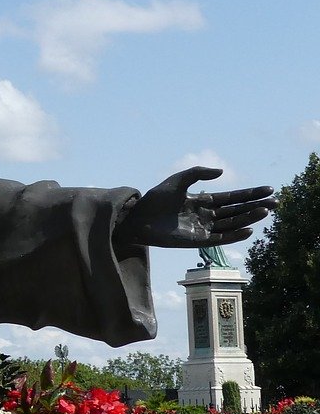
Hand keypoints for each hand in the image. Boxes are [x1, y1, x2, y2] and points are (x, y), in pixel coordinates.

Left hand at [116, 166, 275, 248]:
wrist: (137, 218)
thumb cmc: (154, 199)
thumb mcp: (177, 180)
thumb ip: (198, 173)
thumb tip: (222, 172)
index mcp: (202, 200)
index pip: (232, 197)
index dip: (249, 193)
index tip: (268, 189)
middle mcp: (206, 215)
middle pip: (236, 210)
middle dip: (256, 206)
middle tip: (276, 202)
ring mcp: (203, 228)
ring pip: (232, 224)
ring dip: (248, 218)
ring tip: (265, 212)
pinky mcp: (197, 241)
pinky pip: (220, 239)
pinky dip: (235, 235)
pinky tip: (248, 229)